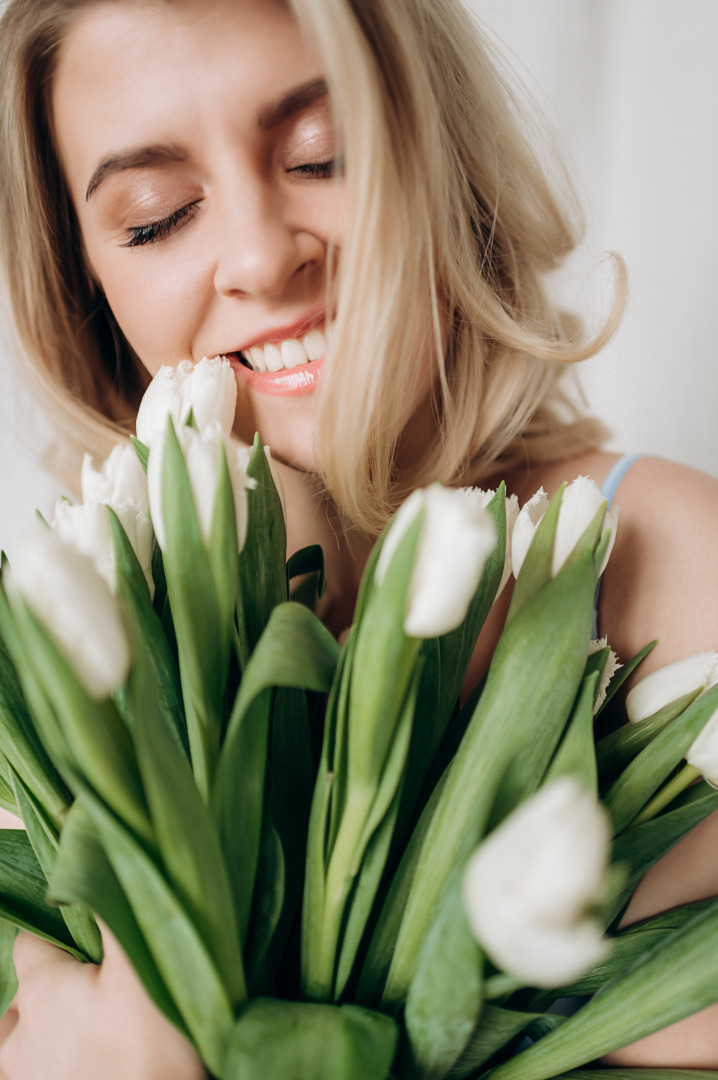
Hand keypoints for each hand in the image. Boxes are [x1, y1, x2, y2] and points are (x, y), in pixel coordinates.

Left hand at [0, 924, 205, 1079]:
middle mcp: (20, 1034)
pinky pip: (17, 1073)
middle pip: (25, 994)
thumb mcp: (146, 964)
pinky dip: (34, 1063)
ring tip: (81, 1028)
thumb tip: (103, 851)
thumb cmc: (153, 1049)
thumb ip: (120, 907)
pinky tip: (69, 1060)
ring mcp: (24, 1077)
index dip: (58, 936)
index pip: (30, 943)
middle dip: (53, 985)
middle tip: (97, 987)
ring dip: (39, 1030)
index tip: (89, 941)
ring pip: (15, 1041)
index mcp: (43, 989)